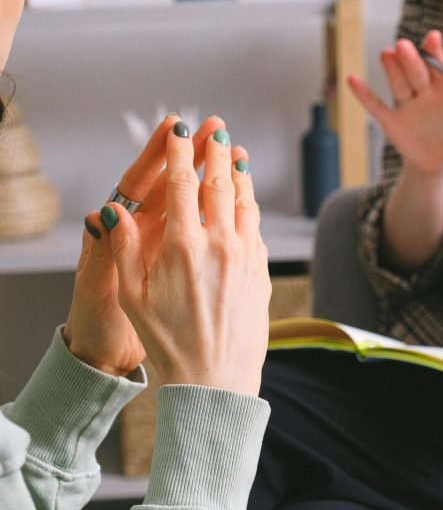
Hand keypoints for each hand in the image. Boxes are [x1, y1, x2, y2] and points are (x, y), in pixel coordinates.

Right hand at [62, 115, 247, 376]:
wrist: (216, 380)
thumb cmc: (169, 343)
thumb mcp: (133, 298)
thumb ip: (124, 249)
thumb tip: (112, 210)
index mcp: (183, 247)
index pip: (182, 185)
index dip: (180, 152)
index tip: (180, 129)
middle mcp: (220, 244)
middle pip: (220, 185)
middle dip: (216, 153)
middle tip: (217, 131)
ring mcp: (246, 258)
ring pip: (246, 203)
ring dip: (240, 176)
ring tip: (237, 156)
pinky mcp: (262, 273)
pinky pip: (257, 229)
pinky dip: (251, 208)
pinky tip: (248, 203)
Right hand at [347, 32, 442, 174]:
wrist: (440, 159)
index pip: (439, 65)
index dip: (435, 52)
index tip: (433, 38)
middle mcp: (423, 90)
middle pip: (416, 72)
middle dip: (411, 60)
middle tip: (406, 46)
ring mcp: (406, 104)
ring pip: (398, 84)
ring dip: (391, 70)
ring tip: (386, 54)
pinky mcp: (392, 120)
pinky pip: (376, 106)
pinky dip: (364, 95)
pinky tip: (352, 80)